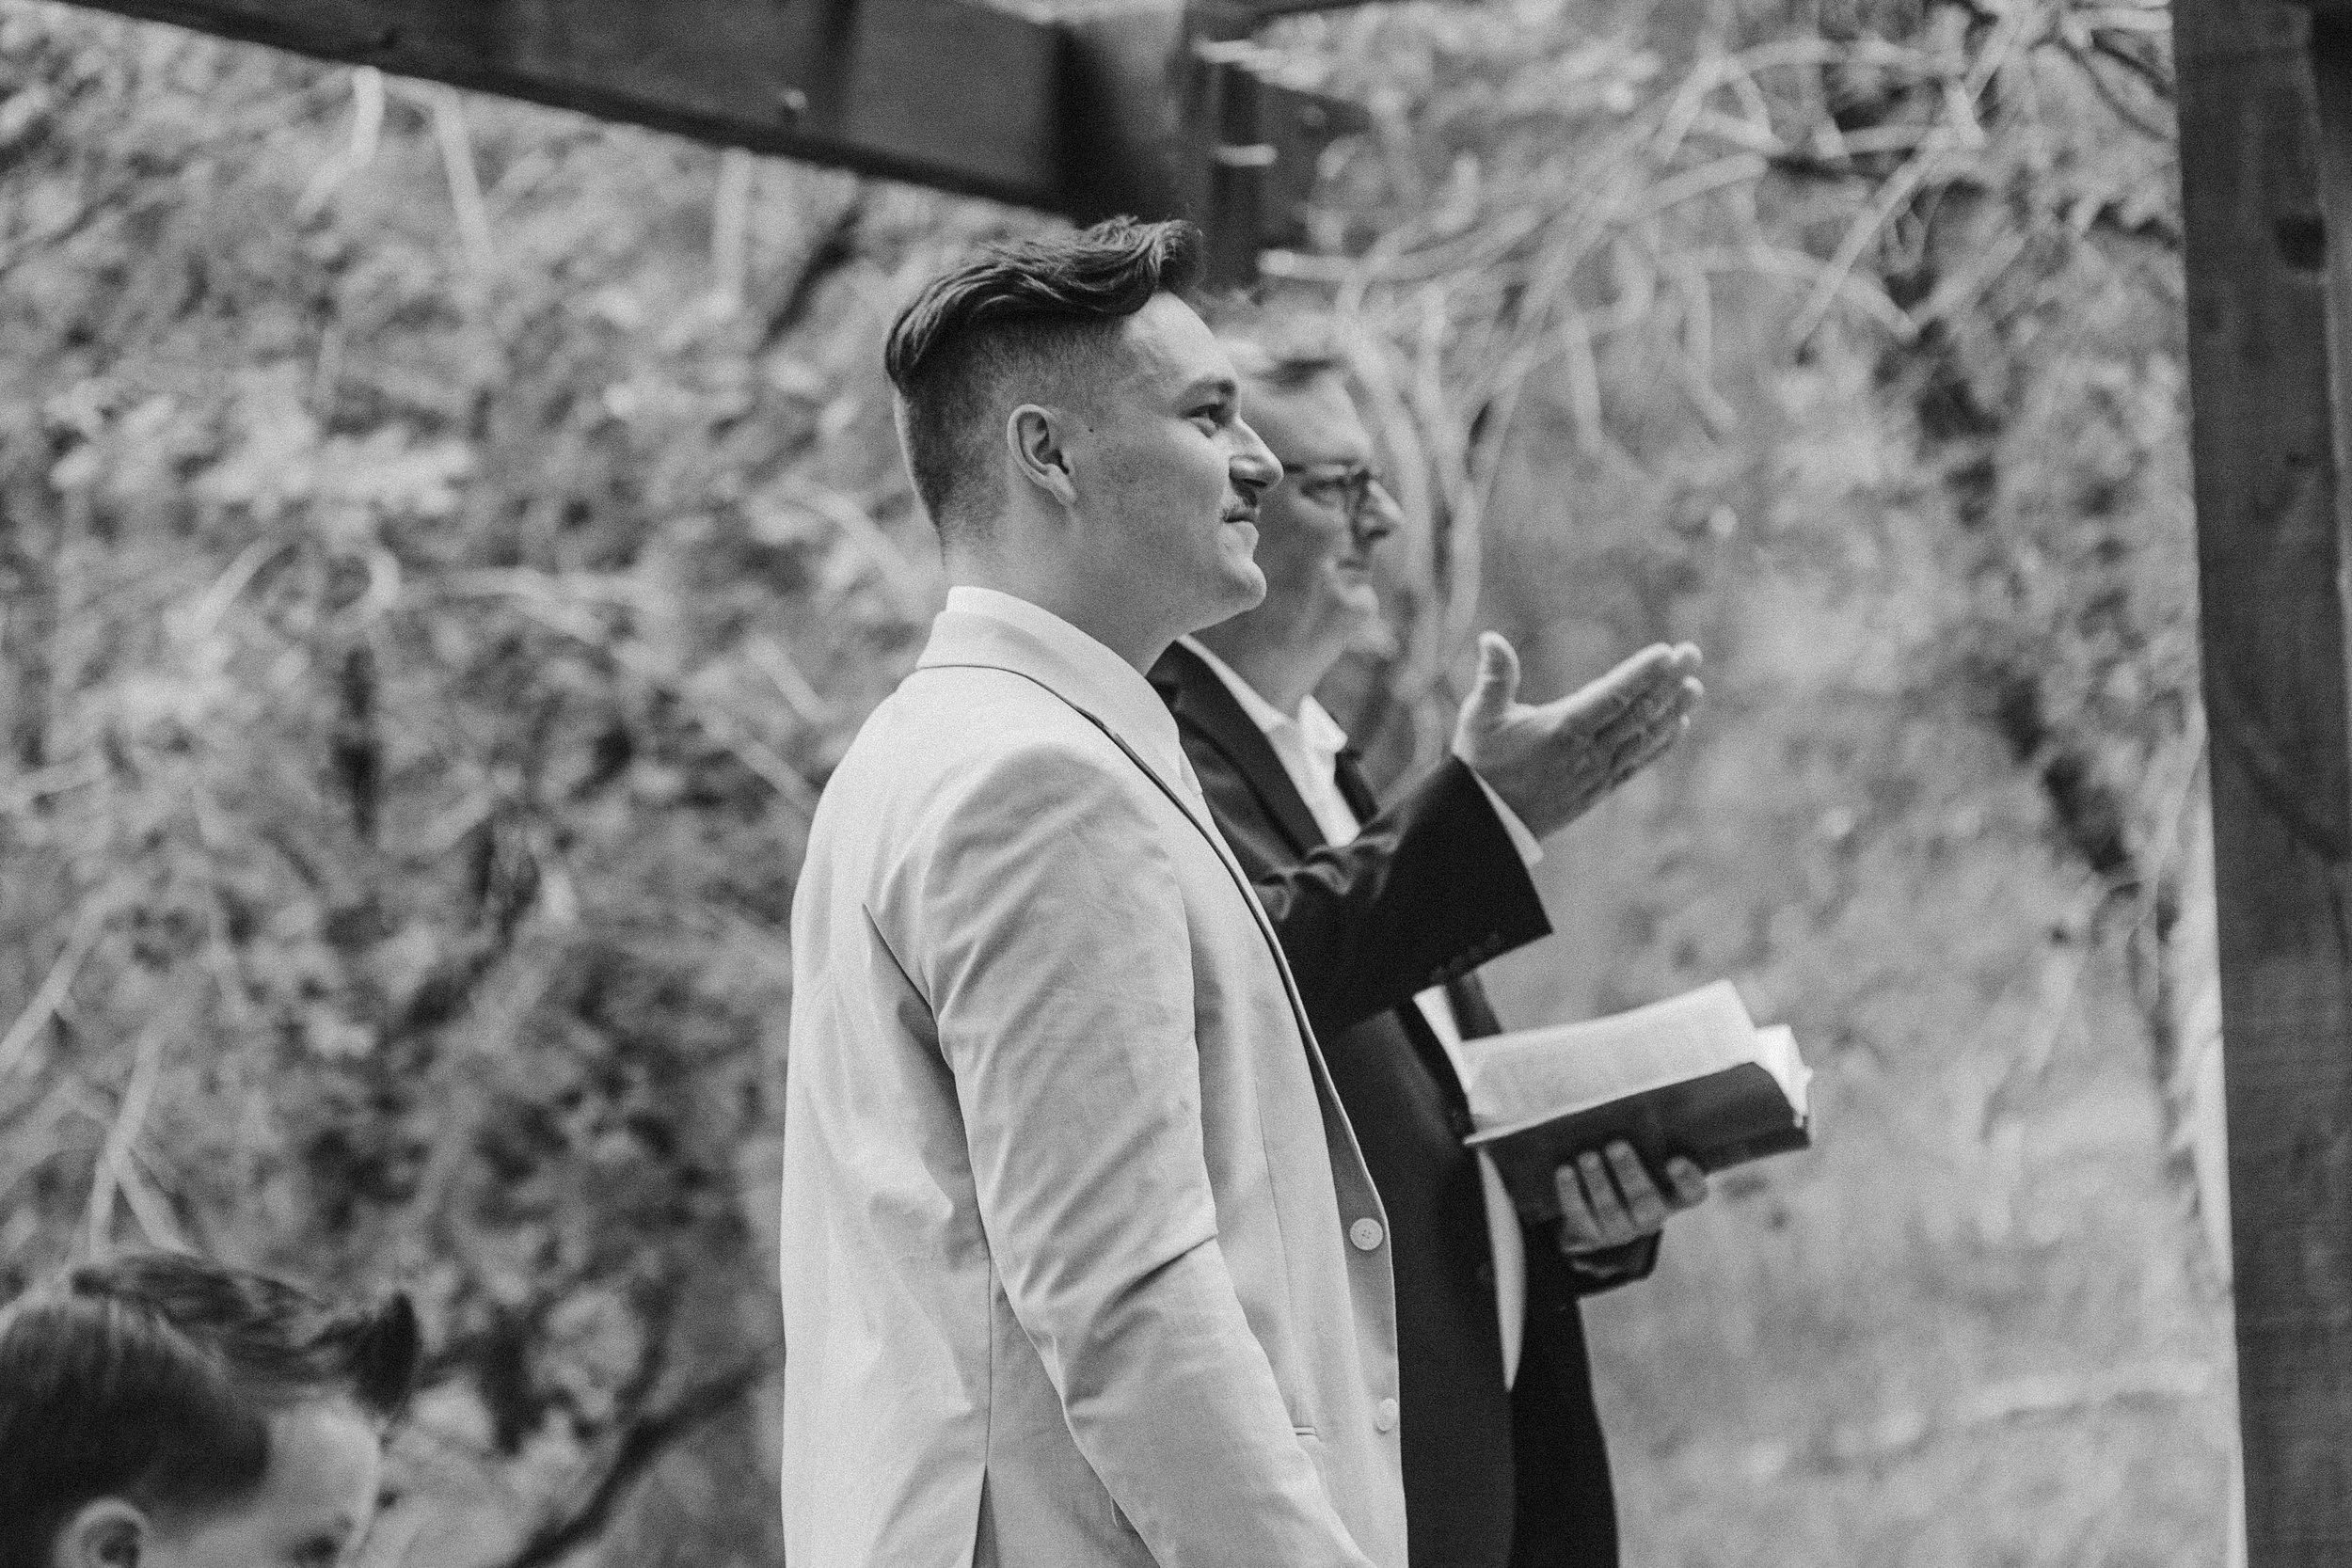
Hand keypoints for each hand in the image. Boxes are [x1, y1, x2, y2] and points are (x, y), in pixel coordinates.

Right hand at [1452, 633, 1702, 839]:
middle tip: (1692, 653)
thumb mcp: (1480, 717)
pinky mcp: (1598, 790)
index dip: (1642, 673)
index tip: (1667, 653)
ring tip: (1695, 686)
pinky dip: (1660, 744)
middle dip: (1668, 681)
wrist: (1485, 823)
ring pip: (1643, 737)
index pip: (1612, 695)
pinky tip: (1677, 726)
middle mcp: (1586, 752)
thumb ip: (1493, 677)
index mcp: (1562, 729)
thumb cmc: (1480, 764)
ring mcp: (1596, 773)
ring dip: (1672, 710)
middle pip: (1637, 712)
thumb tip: (1490, 638)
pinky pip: (1637, 763)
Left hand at [1554, 1144, 1706, 1255]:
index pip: (1693, 1194)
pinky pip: (1580, 1216)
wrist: (1597, 1216)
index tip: (1675, 1160)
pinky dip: (1571, 1193)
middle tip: (1616, 1144)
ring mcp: (1622, 1230)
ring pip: (1611, 1211)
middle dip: (1630, 1173)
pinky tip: (1564, 1171)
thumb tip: (1635, 1107)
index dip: (1687, 1180)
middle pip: (1646, 1204)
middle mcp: (1651, 1218)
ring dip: (1598, 1182)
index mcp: (1673, 1198)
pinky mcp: (1592, 1235)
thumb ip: (1649, 1143)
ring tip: (1587, 1156)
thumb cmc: (1628, 1174)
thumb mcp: (1646, 1161)